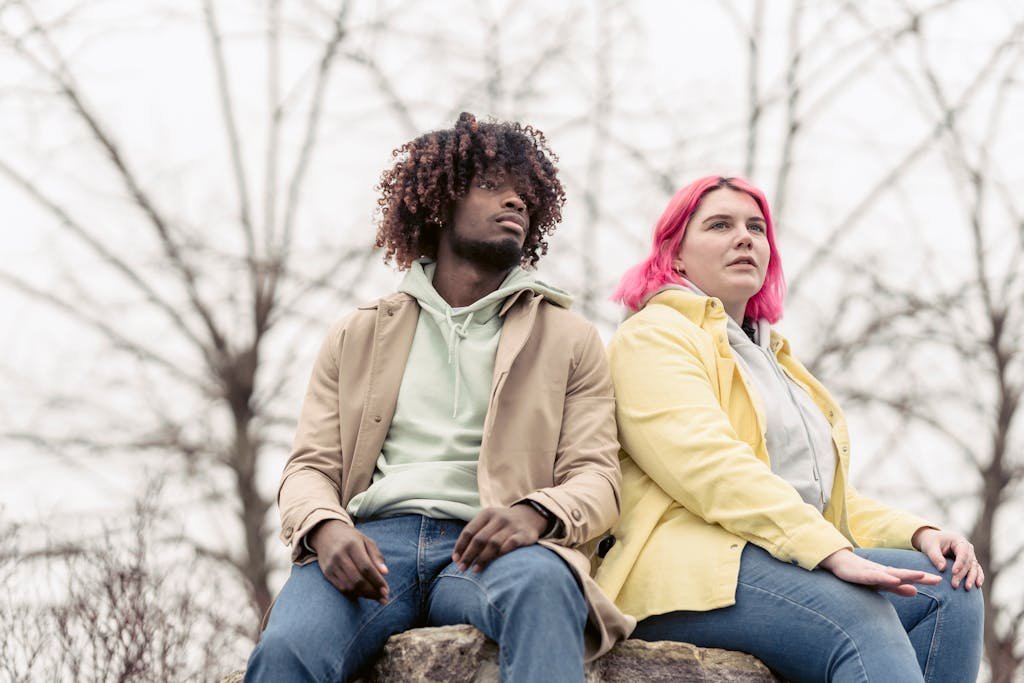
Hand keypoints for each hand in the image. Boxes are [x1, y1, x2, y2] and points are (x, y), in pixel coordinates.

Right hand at [309, 520, 389, 603]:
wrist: (326, 534)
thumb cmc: (351, 538)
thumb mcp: (366, 541)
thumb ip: (376, 556)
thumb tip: (385, 573)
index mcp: (352, 545)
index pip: (366, 567)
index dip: (377, 581)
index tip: (386, 590)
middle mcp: (340, 555)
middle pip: (358, 579)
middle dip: (372, 591)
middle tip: (384, 598)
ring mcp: (332, 565)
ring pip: (349, 586)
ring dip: (364, 595)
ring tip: (375, 597)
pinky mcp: (327, 573)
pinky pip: (341, 588)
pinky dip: (354, 594)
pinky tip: (363, 594)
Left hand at [452, 504, 547, 572]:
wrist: (530, 516)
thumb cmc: (502, 524)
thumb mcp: (488, 521)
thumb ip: (475, 534)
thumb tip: (457, 557)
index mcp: (486, 514)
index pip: (469, 531)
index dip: (460, 546)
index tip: (455, 560)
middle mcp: (498, 518)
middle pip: (479, 539)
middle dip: (469, 555)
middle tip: (462, 568)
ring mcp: (512, 526)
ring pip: (493, 543)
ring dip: (483, 558)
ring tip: (475, 569)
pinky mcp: (524, 534)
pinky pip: (511, 544)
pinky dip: (502, 553)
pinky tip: (496, 563)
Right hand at [819, 549, 940, 596]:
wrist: (840, 563)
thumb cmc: (862, 574)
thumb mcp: (882, 584)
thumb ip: (898, 588)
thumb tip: (916, 592)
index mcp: (890, 575)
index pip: (910, 577)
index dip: (924, 579)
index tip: (941, 580)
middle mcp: (884, 572)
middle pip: (905, 574)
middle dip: (921, 576)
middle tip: (938, 579)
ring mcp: (874, 572)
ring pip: (893, 574)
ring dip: (907, 574)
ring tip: (921, 575)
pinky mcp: (863, 574)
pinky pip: (876, 577)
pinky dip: (886, 577)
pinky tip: (894, 579)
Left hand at [912, 528, 983, 590]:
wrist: (933, 541)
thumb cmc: (931, 542)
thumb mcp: (930, 547)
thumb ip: (935, 556)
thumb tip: (942, 568)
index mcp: (958, 540)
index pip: (962, 553)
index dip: (959, 563)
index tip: (953, 573)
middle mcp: (968, 548)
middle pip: (968, 562)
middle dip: (962, 574)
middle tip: (954, 585)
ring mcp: (970, 555)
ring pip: (974, 567)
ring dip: (972, 578)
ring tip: (967, 588)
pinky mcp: (970, 563)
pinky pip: (976, 570)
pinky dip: (978, 577)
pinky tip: (977, 585)